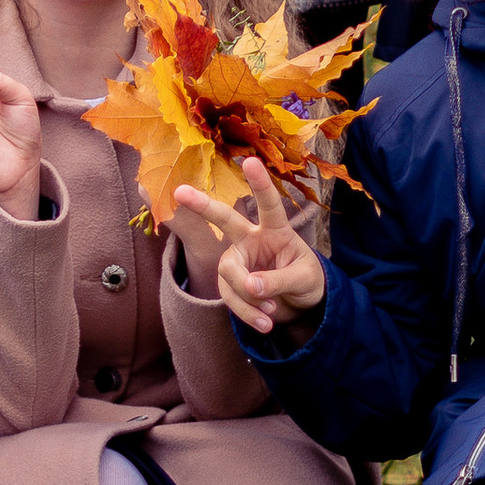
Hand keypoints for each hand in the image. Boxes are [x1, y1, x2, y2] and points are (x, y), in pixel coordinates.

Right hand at [170, 157, 328, 338]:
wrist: (298, 303)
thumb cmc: (304, 279)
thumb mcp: (302, 279)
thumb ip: (278, 280)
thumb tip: (250, 286)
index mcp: (275, 230)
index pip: (269, 205)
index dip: (260, 184)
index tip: (250, 161)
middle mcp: (251, 239)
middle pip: (225, 220)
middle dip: (202, 205)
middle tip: (180, 191)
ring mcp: (238, 260)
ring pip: (229, 273)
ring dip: (247, 298)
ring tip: (269, 315)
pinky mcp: (230, 282)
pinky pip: (230, 297)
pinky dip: (246, 313)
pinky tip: (264, 322)